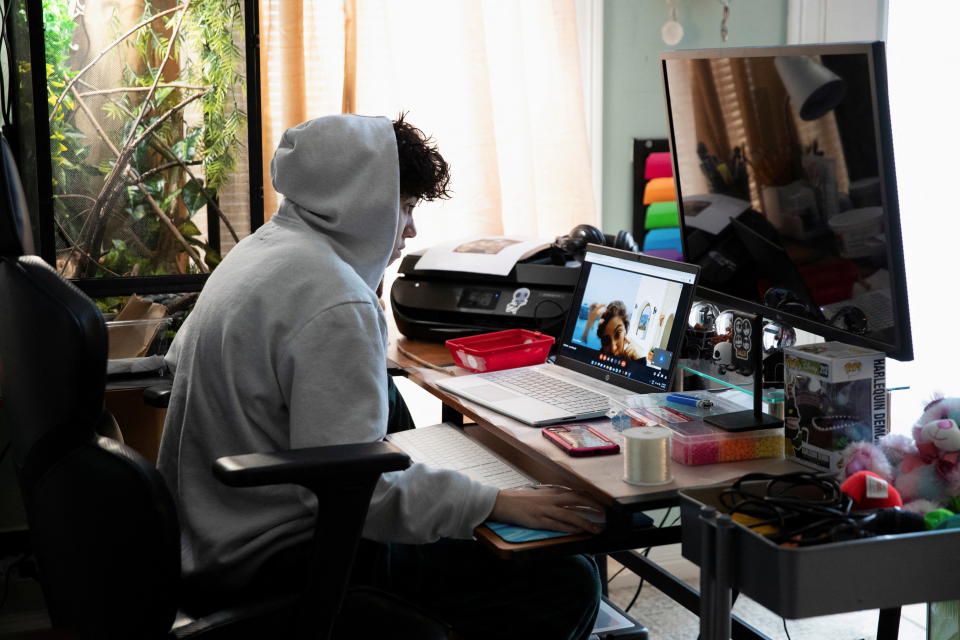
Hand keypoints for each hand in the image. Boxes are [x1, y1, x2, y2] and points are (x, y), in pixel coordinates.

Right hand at [490, 486, 604, 533]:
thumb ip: (553, 497)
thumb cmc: (520, 499)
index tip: (601, 503)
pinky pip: (559, 525)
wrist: (502, 502)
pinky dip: (571, 529)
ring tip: (597, 529)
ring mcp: (546, 510)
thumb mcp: (539, 495)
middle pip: (578, 500)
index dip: (590, 498)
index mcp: (552, 491)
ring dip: (586, 523)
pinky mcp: (540, 521)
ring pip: (571, 515)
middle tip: (605, 514)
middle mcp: (551, 499)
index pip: (576, 493)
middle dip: (593, 507)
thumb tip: (566, 501)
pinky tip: (579, 532)